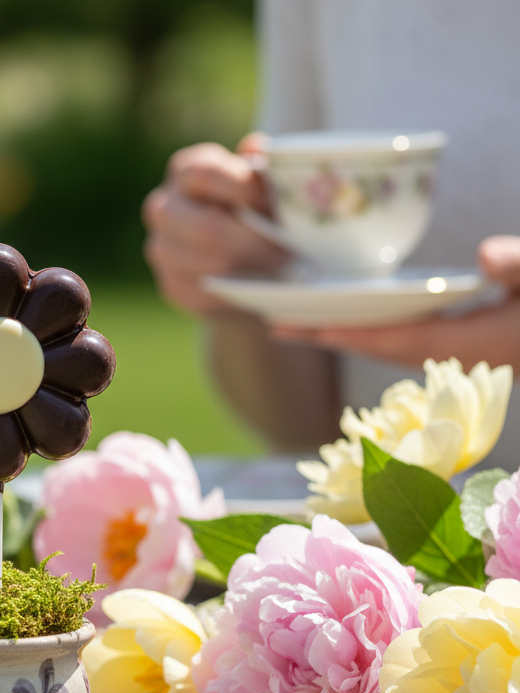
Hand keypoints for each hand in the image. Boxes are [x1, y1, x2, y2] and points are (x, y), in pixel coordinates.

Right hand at [142, 134, 290, 314]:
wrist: (237, 257)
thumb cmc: (253, 208)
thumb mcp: (262, 182)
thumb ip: (261, 167)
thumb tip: (257, 148)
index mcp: (186, 170)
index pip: (206, 175)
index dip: (246, 190)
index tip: (280, 208)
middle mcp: (163, 207)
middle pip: (206, 228)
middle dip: (255, 242)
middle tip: (291, 252)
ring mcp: (161, 249)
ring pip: (209, 265)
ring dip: (253, 270)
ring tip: (287, 271)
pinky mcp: (171, 285)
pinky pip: (206, 294)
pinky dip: (239, 292)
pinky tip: (264, 287)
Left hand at [273, 236, 519, 371]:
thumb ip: (519, 266)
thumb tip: (486, 255)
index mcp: (461, 343)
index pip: (394, 339)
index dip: (352, 334)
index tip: (312, 328)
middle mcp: (445, 356)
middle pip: (373, 347)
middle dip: (326, 336)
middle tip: (276, 326)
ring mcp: (447, 357)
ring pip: (380, 348)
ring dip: (339, 336)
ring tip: (294, 325)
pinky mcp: (451, 350)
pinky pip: (395, 343)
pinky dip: (365, 333)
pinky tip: (346, 323)